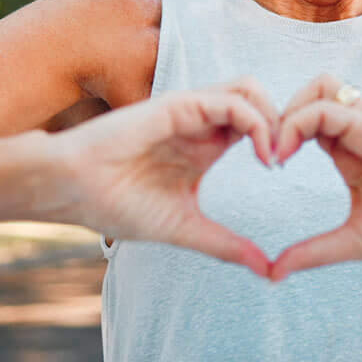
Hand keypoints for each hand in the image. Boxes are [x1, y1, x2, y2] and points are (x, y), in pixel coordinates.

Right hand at [44, 79, 280, 278]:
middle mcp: (201, 123)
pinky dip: (256, 122)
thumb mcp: (185, 228)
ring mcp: (190, 111)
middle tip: (288, 161)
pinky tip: (261, 154)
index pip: (256, 127)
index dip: (280, 143)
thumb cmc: (117, 205)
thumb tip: (267, 271)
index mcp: (204, 147)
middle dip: (286, 124)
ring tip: (276, 157)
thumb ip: (227, 245)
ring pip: (250, 90)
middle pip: (260, 101)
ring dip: (274, 118)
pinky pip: (231, 100)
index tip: (286, 179)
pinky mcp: (178, 105)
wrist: (73, 190)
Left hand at [266, 73, 361, 279]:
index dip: (278, 134)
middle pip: (308, 94)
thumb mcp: (354, 241)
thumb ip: (313, 252)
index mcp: (350, 152)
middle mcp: (358, 132)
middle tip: (262, 154)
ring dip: (287, 111)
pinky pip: (328, 107)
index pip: (305, 120)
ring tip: (274, 152)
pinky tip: (284, 154)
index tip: (265, 167)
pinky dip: (298, 122)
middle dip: (276, 115)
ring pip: (317, 87)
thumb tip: (272, 273)